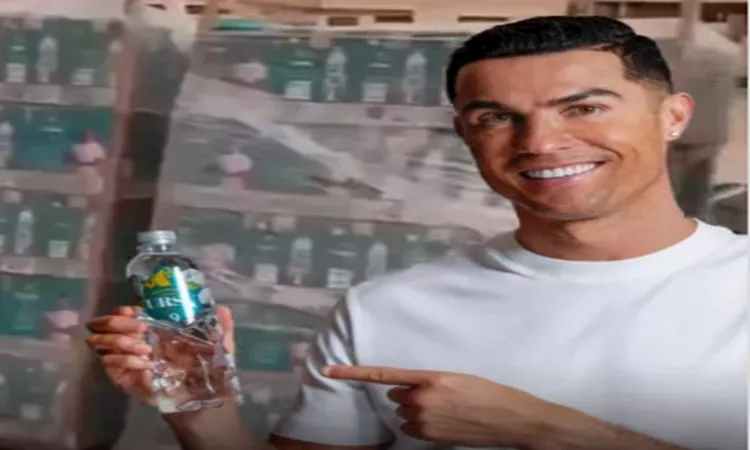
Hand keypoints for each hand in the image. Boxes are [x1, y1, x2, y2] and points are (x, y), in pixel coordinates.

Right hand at [85, 305, 235, 404]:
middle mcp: (136, 341)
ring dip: (121, 340)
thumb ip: (222, 327)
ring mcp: (126, 359)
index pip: (128, 313)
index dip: (126, 310)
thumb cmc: (208, 371)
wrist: (202, 402)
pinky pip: (111, 363)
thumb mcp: (218, 347)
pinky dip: (125, 360)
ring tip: (145, 348)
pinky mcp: (122, 378)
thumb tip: (223, 307)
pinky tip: (145, 364)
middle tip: (139, 328)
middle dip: (117, 322)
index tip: (132, 310)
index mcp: (155, 329)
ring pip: (104, 341)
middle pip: (110, 324)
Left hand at [323, 365, 550, 448]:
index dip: (352, 372)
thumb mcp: (456, 378)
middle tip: (438, 396)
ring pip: (404, 414)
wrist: (510, 418)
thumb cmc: (487, 393)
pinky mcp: (429, 437)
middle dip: (409, 395)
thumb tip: (404, 392)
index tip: (328, 370)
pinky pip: (412, 429)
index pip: (383, 374)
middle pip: (396, 396)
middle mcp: (422, 398)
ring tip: (447, 410)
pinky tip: (445, 422)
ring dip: (417, 412)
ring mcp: (425, 420)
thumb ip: (427, 382)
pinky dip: (423, 426)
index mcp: (430, 377)